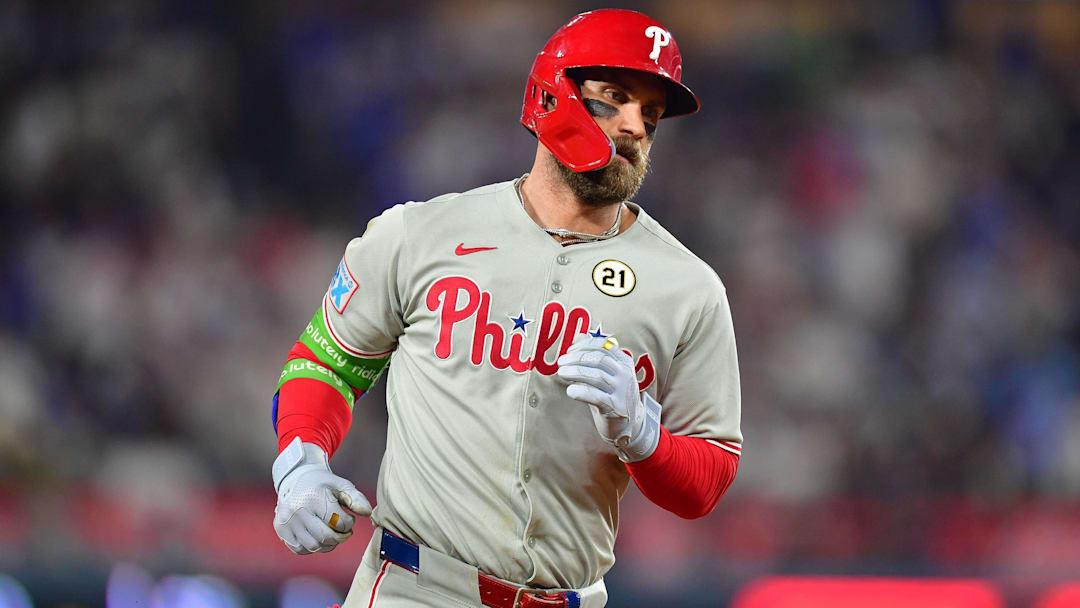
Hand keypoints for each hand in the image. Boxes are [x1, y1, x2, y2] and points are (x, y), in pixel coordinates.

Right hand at [272, 437, 371, 554]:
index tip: (348, 518)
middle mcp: (297, 510)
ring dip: (328, 544)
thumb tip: (368, 513)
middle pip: (326, 537)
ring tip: (332, 534)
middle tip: (344, 532)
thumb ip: (356, 498)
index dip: (349, 524)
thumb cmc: (323, 485)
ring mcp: (286, 521)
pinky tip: (318, 536)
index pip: (339, 523)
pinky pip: (300, 549)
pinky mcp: (280, 529)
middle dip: (340, 538)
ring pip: (313, 546)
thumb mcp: (341, 486)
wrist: (295, 478)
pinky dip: (313, 547)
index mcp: (314, 498)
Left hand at [556, 335, 661, 461]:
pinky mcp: (615, 408)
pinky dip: (581, 392)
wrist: (629, 423)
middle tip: (561, 362)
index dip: (584, 346)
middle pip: (599, 360)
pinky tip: (570, 391)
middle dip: (577, 359)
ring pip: (597, 376)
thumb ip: (593, 354)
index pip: (604, 346)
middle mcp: (625, 374)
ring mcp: (621, 391)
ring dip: (576, 372)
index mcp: (624, 361)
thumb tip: (578, 335)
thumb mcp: (606, 372)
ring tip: (562, 373)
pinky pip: (596, 396)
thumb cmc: (612, 393)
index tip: (570, 350)